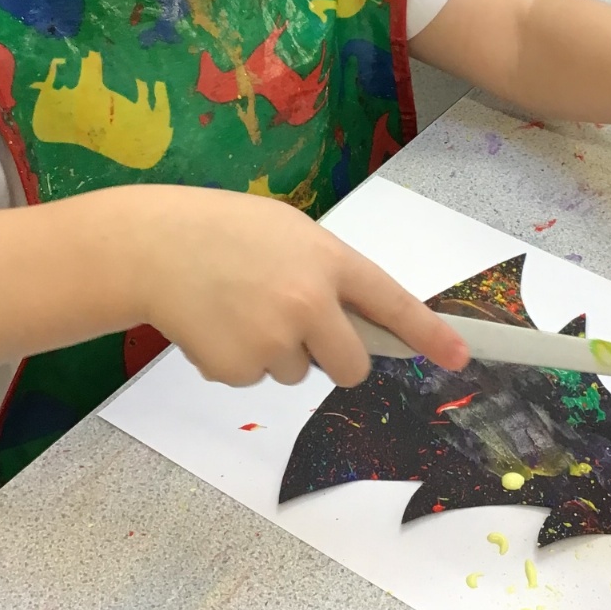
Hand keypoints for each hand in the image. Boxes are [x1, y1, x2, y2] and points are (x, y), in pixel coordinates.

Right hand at [140, 190, 469, 387]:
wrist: (151, 246)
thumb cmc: (221, 231)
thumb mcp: (288, 233)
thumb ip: (327, 272)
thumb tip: (358, 319)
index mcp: (327, 261)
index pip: (393, 304)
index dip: (430, 335)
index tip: (459, 358)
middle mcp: (308, 304)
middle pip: (352, 366)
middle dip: (336, 359)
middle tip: (300, 329)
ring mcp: (273, 341)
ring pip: (298, 373)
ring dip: (276, 351)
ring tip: (238, 306)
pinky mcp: (238, 368)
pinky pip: (255, 379)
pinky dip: (238, 359)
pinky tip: (215, 321)